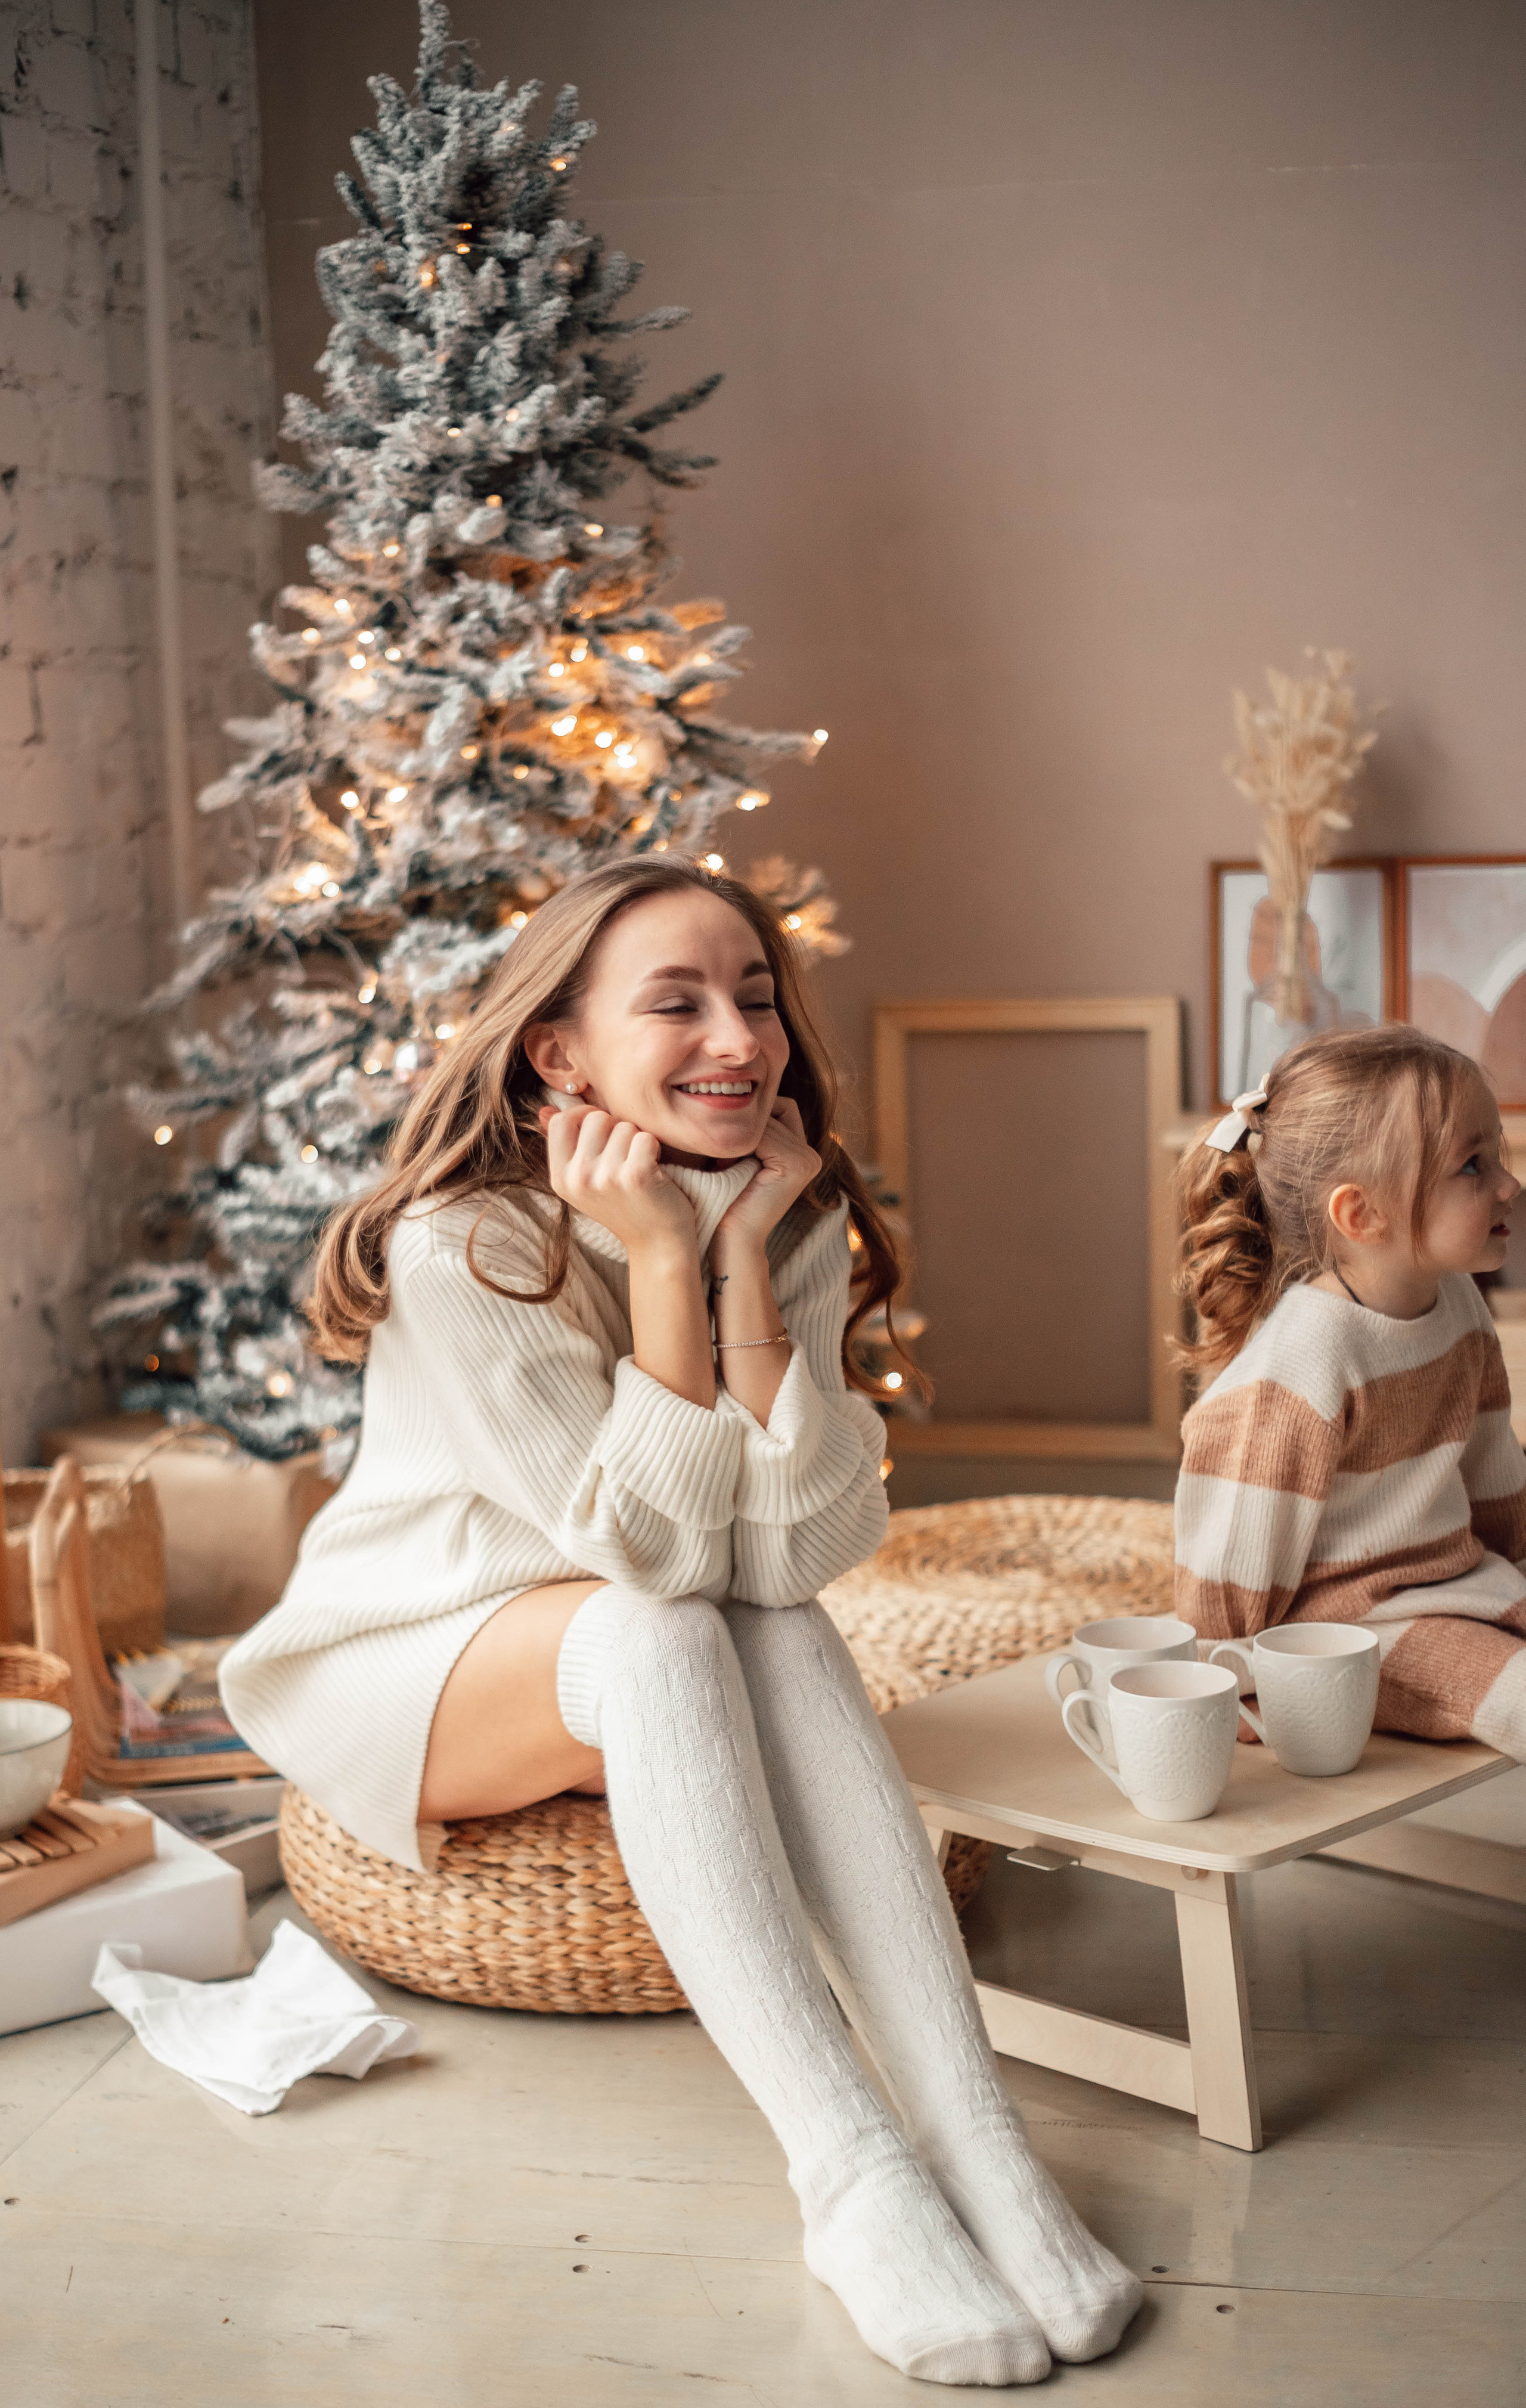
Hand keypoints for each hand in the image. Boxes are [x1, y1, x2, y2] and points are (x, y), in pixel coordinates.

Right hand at [538, 1105, 698, 1258]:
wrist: (658, 1244)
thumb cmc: (625, 1205)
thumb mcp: (585, 1181)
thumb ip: (566, 1144)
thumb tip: (544, 1109)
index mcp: (560, 1179)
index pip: (560, 1121)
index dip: (583, 1115)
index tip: (602, 1130)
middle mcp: (578, 1179)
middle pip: (596, 1118)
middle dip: (616, 1128)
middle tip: (626, 1156)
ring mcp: (606, 1178)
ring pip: (625, 1126)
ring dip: (637, 1141)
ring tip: (639, 1167)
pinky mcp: (636, 1176)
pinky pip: (646, 1137)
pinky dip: (655, 1149)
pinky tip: (655, 1171)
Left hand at [712, 1097, 821, 1258]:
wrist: (731, 1240)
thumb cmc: (728, 1199)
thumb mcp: (741, 1158)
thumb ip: (749, 1131)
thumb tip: (728, 1091)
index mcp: (802, 1151)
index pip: (778, 1107)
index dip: (748, 1120)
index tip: (723, 1143)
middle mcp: (812, 1153)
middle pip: (774, 1109)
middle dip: (744, 1125)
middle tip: (719, 1153)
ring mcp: (808, 1159)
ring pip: (765, 1121)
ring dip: (739, 1136)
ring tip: (721, 1161)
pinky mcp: (795, 1165)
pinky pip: (762, 1135)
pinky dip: (740, 1144)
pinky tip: (725, 1164)